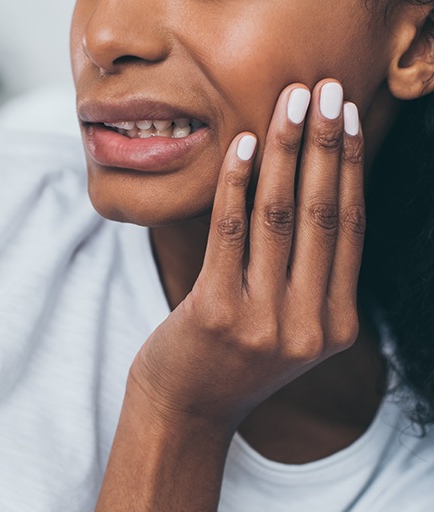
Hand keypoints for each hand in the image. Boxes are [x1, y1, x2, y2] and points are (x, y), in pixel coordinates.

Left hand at [129, 79, 364, 433]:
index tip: (348, 117)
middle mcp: (310, 325)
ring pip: (280, 216)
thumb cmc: (232, 357)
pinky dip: (236, 182)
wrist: (187, 406)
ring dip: (285, 151)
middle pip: (322, 214)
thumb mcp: (285, 324)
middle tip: (325, 89)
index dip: (351, 166)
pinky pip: (230, 231)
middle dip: (326, 143)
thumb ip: (309, 276)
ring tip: (289, 102)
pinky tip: (242, 144)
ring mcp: (265, 322)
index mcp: (336, 325)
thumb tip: (317, 194)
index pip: (349, 228)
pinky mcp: (218, 312)